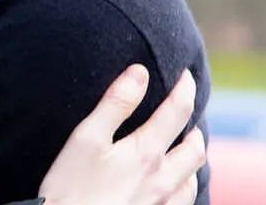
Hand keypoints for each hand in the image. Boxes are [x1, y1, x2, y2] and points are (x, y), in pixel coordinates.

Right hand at [37, 65, 204, 204]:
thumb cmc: (71, 188)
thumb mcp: (86, 139)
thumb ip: (115, 104)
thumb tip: (139, 73)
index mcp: (146, 153)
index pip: (177, 112)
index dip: (184, 88)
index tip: (185, 73)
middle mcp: (163, 179)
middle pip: (195, 147)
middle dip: (194, 123)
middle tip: (185, 109)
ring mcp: (162, 203)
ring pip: (193, 176)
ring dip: (193, 154)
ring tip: (183, 143)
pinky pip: (184, 201)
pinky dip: (186, 183)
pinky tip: (174, 182)